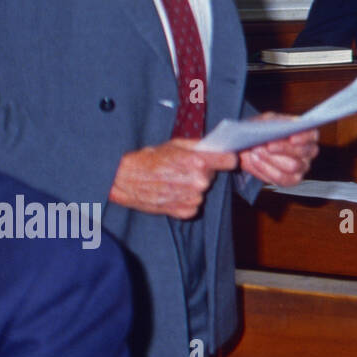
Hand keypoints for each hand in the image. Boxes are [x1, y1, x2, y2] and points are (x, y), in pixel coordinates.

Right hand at [110, 140, 237, 218]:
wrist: (126, 179)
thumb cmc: (150, 159)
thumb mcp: (176, 144)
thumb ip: (200, 146)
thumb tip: (217, 147)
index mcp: (199, 161)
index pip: (230, 161)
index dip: (225, 159)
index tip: (221, 159)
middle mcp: (199, 181)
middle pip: (214, 176)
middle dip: (204, 172)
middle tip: (184, 169)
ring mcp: (192, 198)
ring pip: (203, 191)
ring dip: (194, 187)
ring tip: (174, 181)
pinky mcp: (185, 212)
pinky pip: (194, 205)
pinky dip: (186, 200)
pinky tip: (171, 193)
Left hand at [237, 114, 318, 185]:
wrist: (251, 145)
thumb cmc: (264, 130)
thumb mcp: (267, 120)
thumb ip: (274, 123)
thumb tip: (278, 128)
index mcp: (308, 134)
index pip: (311, 135)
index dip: (303, 137)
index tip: (291, 138)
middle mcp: (309, 151)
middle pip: (302, 152)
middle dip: (283, 148)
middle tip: (266, 145)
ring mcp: (302, 167)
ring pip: (292, 166)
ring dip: (272, 159)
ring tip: (256, 151)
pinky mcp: (291, 180)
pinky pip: (282, 179)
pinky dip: (267, 170)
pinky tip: (255, 160)